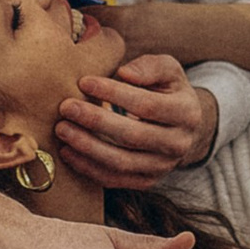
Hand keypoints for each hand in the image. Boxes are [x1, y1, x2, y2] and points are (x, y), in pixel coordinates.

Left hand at [53, 49, 220, 190]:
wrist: (181, 127)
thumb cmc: (167, 91)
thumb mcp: (168, 70)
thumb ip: (150, 66)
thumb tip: (124, 73)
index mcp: (187, 113)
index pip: (147, 105)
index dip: (114, 93)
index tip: (84, 81)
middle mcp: (178, 144)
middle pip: (132, 136)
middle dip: (95, 121)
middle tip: (66, 107)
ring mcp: (163, 167)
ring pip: (121, 162)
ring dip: (87, 148)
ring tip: (62, 130)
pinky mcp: (146, 181)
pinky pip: (114, 179)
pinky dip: (88, 167)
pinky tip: (68, 151)